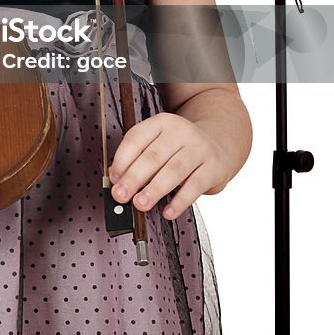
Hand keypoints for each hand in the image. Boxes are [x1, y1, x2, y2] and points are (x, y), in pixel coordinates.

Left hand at [108, 112, 229, 220]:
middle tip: (120, 196)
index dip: (122, 160)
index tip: (113, 179)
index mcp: (161, 122)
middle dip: (134, 178)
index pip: (136, 138)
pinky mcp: (213, 167)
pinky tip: (168, 212)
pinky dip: (179, 201)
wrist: (219, 143)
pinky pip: (194, 186)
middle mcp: (180, 131)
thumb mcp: (160, 144)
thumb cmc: (180, 148)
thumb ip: (139, 158)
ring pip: (173, 170)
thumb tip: (116, 179)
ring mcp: (198, 148)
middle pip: (153, 156)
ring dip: (154, 189)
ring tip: (140, 204)